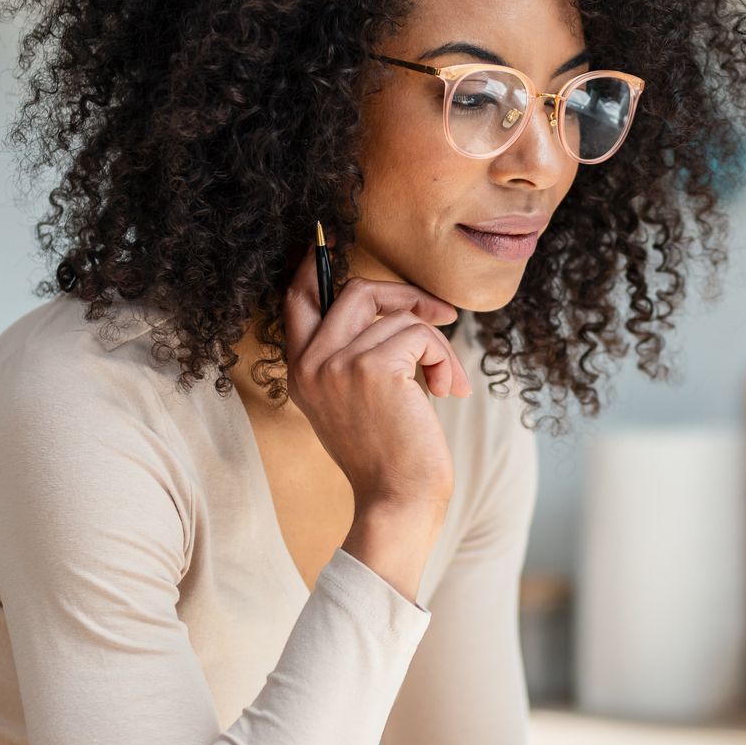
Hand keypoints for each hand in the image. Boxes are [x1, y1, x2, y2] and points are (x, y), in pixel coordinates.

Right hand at [280, 262, 470, 517]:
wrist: (397, 500)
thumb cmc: (387, 455)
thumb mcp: (354, 400)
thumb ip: (354, 354)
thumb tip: (390, 306)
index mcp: (300, 369)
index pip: (298, 298)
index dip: (316, 265)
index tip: (330, 244)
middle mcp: (310, 363)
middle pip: (357, 291)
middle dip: (405, 294)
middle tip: (440, 313)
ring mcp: (338, 364)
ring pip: (400, 316)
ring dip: (437, 344)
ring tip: (446, 381)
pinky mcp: (373, 368)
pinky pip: (421, 335)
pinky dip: (445, 358)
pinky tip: (447, 391)